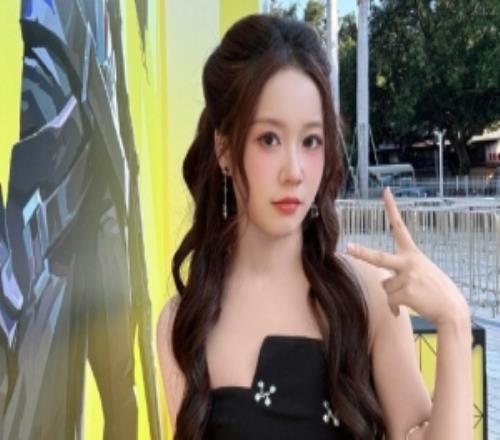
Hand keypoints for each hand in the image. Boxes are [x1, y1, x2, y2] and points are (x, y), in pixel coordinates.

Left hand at [346, 187, 468, 327]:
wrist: (451, 309)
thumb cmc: (435, 289)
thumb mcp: (419, 272)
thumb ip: (400, 273)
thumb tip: (384, 286)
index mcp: (412, 253)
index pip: (400, 226)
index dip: (392, 208)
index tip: (385, 192)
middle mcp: (408, 262)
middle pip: (379, 257)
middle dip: (362, 253)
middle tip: (348, 248)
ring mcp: (407, 278)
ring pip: (385, 286)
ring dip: (394, 294)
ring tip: (412, 295)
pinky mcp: (406, 293)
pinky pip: (390, 301)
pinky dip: (394, 307)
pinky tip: (408, 306)